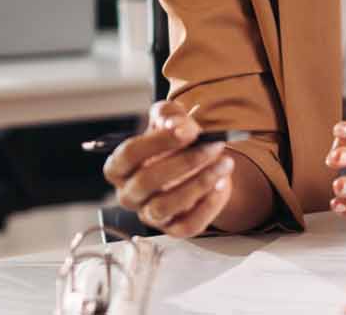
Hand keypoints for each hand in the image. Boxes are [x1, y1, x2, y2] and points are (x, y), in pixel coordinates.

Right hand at [102, 100, 234, 237]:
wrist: (200, 164)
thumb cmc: (176, 142)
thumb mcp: (171, 120)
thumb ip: (169, 115)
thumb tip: (177, 126)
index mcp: (120, 167)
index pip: (129, 155)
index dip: (158, 142)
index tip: (188, 131)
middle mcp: (129, 194)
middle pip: (147, 181)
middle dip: (185, 161)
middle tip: (214, 145)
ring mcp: (150, 215)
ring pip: (165, 206)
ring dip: (199, 183)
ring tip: (225, 163)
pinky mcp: (173, 229)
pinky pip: (188, 224)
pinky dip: (208, 204)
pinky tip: (221, 183)